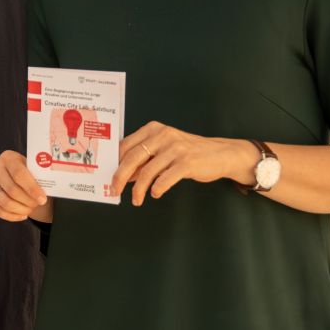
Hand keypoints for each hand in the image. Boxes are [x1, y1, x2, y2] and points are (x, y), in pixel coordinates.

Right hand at [0, 150, 50, 223]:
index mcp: (7, 157)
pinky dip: (12, 216)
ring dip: (20, 209)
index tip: (42, 199)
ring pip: (4, 202)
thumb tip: (49, 188)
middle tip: (37, 205)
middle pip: (12, 189)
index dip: (31, 188)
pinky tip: (21, 215)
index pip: (19, 173)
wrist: (16, 180)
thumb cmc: (29, 176)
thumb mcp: (34, 171)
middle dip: (27, 201)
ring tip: (29, 209)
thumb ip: (39, 178)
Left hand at [112, 122, 255, 205]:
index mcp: (153, 129)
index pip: (125, 146)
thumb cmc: (189, 152)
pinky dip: (157, 189)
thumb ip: (145, 158)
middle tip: (114, 190)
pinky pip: (165, 179)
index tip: (108, 177)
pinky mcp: (186, 162)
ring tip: (137, 199)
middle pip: (131, 158)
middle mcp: (163, 135)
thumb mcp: (164, 148)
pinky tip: (155, 194)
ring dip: (138, 189)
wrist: (222, 154)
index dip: (114, 163)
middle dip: (120, 177)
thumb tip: (124, 175)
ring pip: (147, 171)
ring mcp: (175, 148)